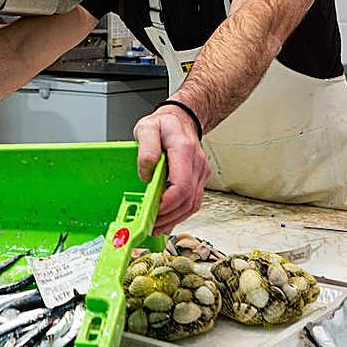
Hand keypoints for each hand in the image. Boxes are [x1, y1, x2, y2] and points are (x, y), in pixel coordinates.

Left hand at [133, 106, 209, 235]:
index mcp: (184, 150)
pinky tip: (167, 220)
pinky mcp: (198, 179)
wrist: (181, 120)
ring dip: (174, 219)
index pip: (181, 185)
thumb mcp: (146, 128)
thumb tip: (146, 173)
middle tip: (149, 223)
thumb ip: (146, 149)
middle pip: (187, 200)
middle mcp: (197, 163)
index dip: (167, 203)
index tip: (153, 210)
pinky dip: (179, 214)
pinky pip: (192, 202)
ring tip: (156, 226)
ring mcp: (200, 172)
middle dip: (168, 216)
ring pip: (192, 205)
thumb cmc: (164, 124)